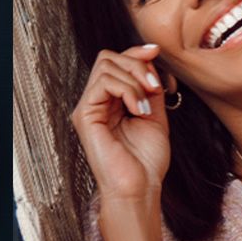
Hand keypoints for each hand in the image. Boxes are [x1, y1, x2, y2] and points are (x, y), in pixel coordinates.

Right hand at [70, 44, 168, 200]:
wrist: (140, 188)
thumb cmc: (146, 161)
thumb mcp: (154, 114)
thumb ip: (150, 87)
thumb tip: (150, 58)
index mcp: (110, 102)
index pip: (116, 62)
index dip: (136, 53)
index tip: (156, 52)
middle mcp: (95, 102)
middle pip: (108, 58)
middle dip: (136, 64)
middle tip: (155, 86)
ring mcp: (87, 108)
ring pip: (106, 66)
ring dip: (134, 79)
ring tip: (146, 104)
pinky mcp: (84, 116)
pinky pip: (103, 83)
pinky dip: (126, 89)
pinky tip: (137, 108)